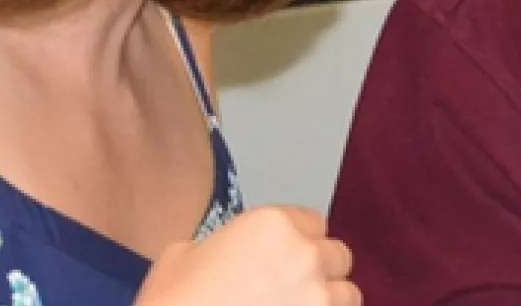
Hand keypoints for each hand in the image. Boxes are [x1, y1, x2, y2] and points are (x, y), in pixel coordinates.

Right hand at [135, 205, 358, 305]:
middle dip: (320, 270)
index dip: (299, 241)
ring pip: (348, 295)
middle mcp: (304, 256)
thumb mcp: (182, 254)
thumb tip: (228, 255)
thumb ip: (222, 244)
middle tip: (293, 288)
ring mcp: (318, 299)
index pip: (313, 223)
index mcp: (272, 226)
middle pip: (337, 256)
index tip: (287, 257)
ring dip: (329, 302)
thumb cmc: (173, 304)